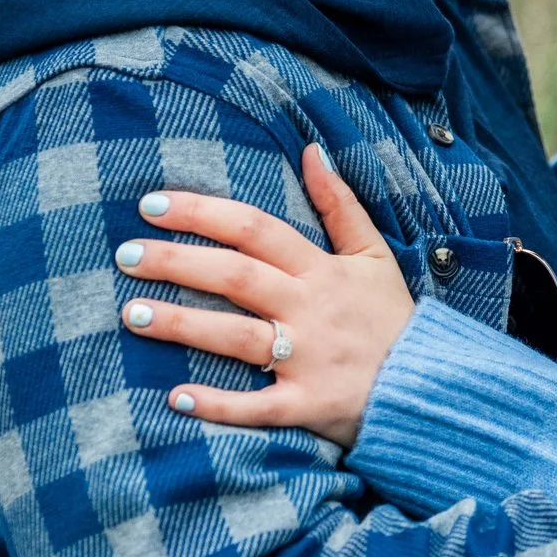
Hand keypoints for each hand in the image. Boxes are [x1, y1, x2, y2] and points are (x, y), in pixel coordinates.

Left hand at [114, 144, 411, 446]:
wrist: (432, 386)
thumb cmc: (393, 319)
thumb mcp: (374, 254)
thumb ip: (341, 204)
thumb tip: (312, 150)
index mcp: (323, 270)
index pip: (256, 229)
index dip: (204, 213)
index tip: (153, 204)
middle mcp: (311, 309)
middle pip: (236, 277)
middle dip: (177, 262)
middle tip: (125, 254)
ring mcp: (308, 358)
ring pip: (237, 337)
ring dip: (183, 324)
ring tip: (131, 314)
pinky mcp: (307, 405)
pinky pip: (257, 406)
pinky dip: (219, 404)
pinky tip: (175, 398)